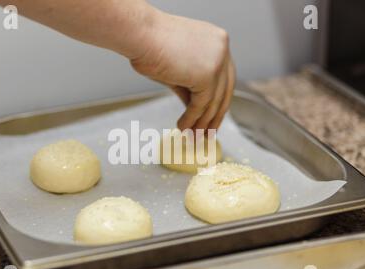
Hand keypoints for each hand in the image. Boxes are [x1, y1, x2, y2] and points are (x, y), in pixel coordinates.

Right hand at [130, 12, 235, 130]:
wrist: (139, 34)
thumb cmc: (149, 45)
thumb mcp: (178, 68)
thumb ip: (191, 86)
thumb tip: (195, 109)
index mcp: (217, 41)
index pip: (225, 78)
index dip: (219, 101)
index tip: (212, 118)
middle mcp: (222, 48)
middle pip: (224, 91)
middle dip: (215, 116)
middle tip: (207, 134)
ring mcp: (217, 61)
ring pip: (213, 101)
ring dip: (202, 123)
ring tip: (193, 137)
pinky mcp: (208, 75)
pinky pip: (201, 105)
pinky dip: (191, 119)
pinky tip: (183, 127)